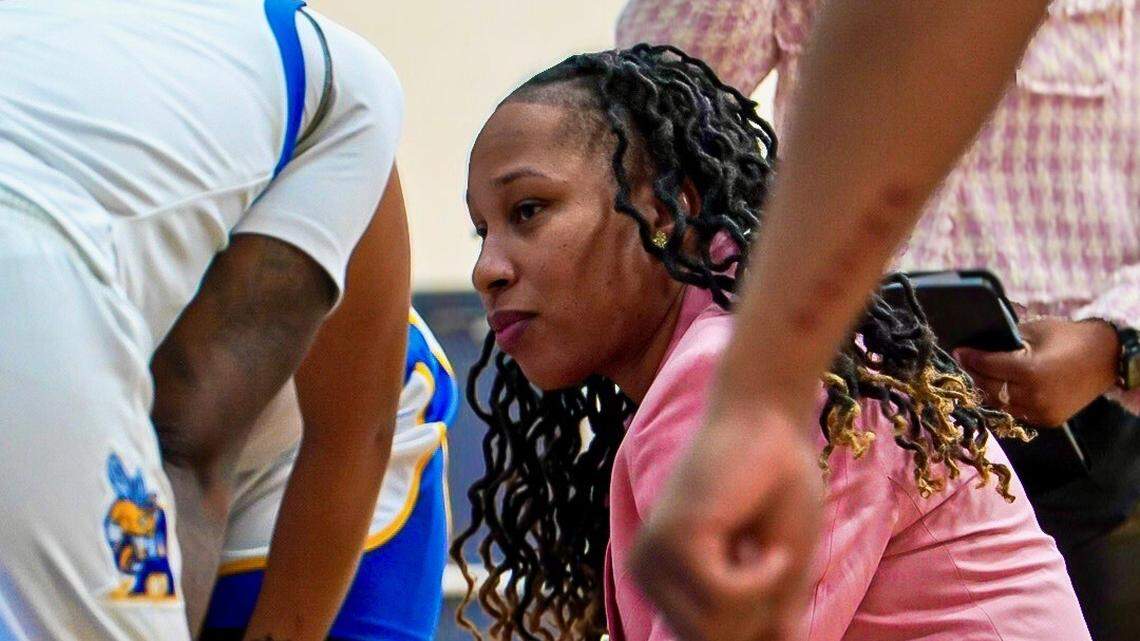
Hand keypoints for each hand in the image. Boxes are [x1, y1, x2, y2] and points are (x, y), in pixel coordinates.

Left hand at [628, 403, 822, 640]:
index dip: (757, 630)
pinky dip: (760, 580)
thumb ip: (769, 619)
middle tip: (776, 568)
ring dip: (762, 599)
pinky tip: (766, 545)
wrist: (770, 422)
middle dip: (759, 619)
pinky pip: (721, 599)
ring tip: (770, 552)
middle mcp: (651, 577)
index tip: (779, 612)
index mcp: (670, 585)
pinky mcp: (671, 540)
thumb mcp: (781, 574)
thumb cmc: (778, 488)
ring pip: (713, 632)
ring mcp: (654, 559)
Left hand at [954, 318, 1117, 426]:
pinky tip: (998, 389)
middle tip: (965, 362)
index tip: (958, 351)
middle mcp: (1033, 396)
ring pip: (1001, 404)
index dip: (971, 358)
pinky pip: (1017, 412)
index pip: (988, 366)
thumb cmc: (1069, 338)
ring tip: (978, 376)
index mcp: (1029, 371)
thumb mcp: (1034, 331)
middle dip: (975, 374)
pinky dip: (1006, 401)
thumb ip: (1006, 340)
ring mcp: (1041, 412)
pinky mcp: (1048, 421)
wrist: (1106, 356)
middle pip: (990, 387)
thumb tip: (980, 343)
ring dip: (987, 390)